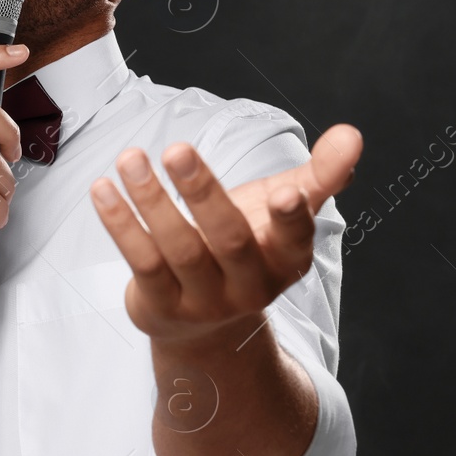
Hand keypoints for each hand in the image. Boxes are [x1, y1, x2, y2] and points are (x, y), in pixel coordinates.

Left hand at [89, 124, 362, 345]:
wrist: (205, 321)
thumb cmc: (249, 246)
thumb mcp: (286, 212)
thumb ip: (320, 174)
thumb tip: (352, 134)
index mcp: (286, 260)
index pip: (294, 241)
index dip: (292, 218)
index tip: (288, 190)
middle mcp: (248, 286)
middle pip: (228, 239)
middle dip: (203, 193)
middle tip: (178, 149)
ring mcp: (203, 300)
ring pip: (178, 249)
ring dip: (152, 200)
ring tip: (131, 157)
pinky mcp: (161, 305)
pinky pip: (140, 261)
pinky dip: (121, 224)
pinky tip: (103, 188)